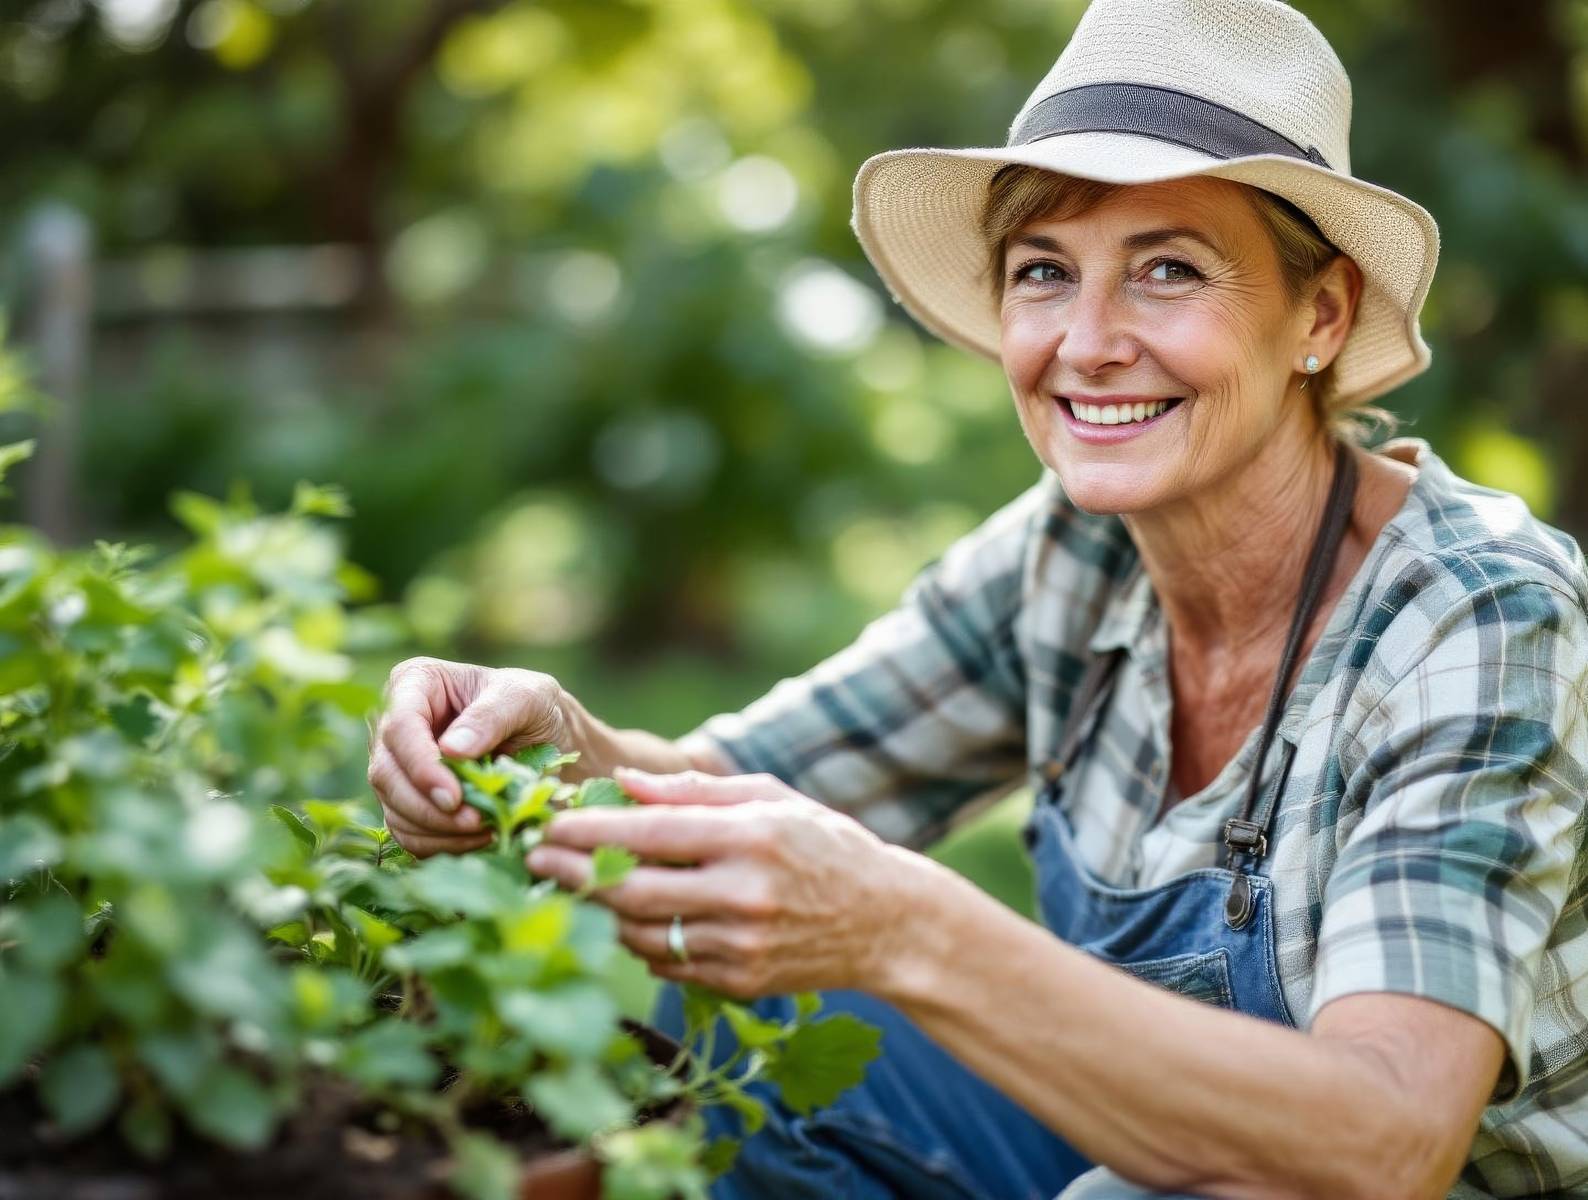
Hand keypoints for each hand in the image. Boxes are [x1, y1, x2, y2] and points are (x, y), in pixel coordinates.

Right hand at [367, 657, 571, 856]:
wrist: (550, 740)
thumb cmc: (535, 707)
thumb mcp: (527, 697)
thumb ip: (492, 716)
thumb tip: (451, 749)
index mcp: (416, 682)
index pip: (399, 726)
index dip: (421, 766)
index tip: (454, 796)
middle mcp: (397, 724)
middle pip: (386, 773)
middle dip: (427, 806)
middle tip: (474, 821)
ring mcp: (399, 766)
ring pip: (393, 807)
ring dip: (435, 830)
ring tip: (484, 830)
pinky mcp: (409, 800)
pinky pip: (408, 832)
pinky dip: (439, 844)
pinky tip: (477, 840)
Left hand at [525, 767, 910, 998]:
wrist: (889, 923)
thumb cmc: (826, 845)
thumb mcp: (771, 798)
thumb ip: (695, 791)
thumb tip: (625, 783)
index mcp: (750, 838)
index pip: (650, 834)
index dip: (589, 830)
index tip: (547, 824)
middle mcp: (743, 895)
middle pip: (631, 890)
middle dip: (572, 874)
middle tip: (532, 858)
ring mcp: (741, 945)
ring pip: (640, 933)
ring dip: (595, 910)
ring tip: (564, 885)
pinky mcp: (740, 982)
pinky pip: (668, 963)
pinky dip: (636, 939)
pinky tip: (620, 916)